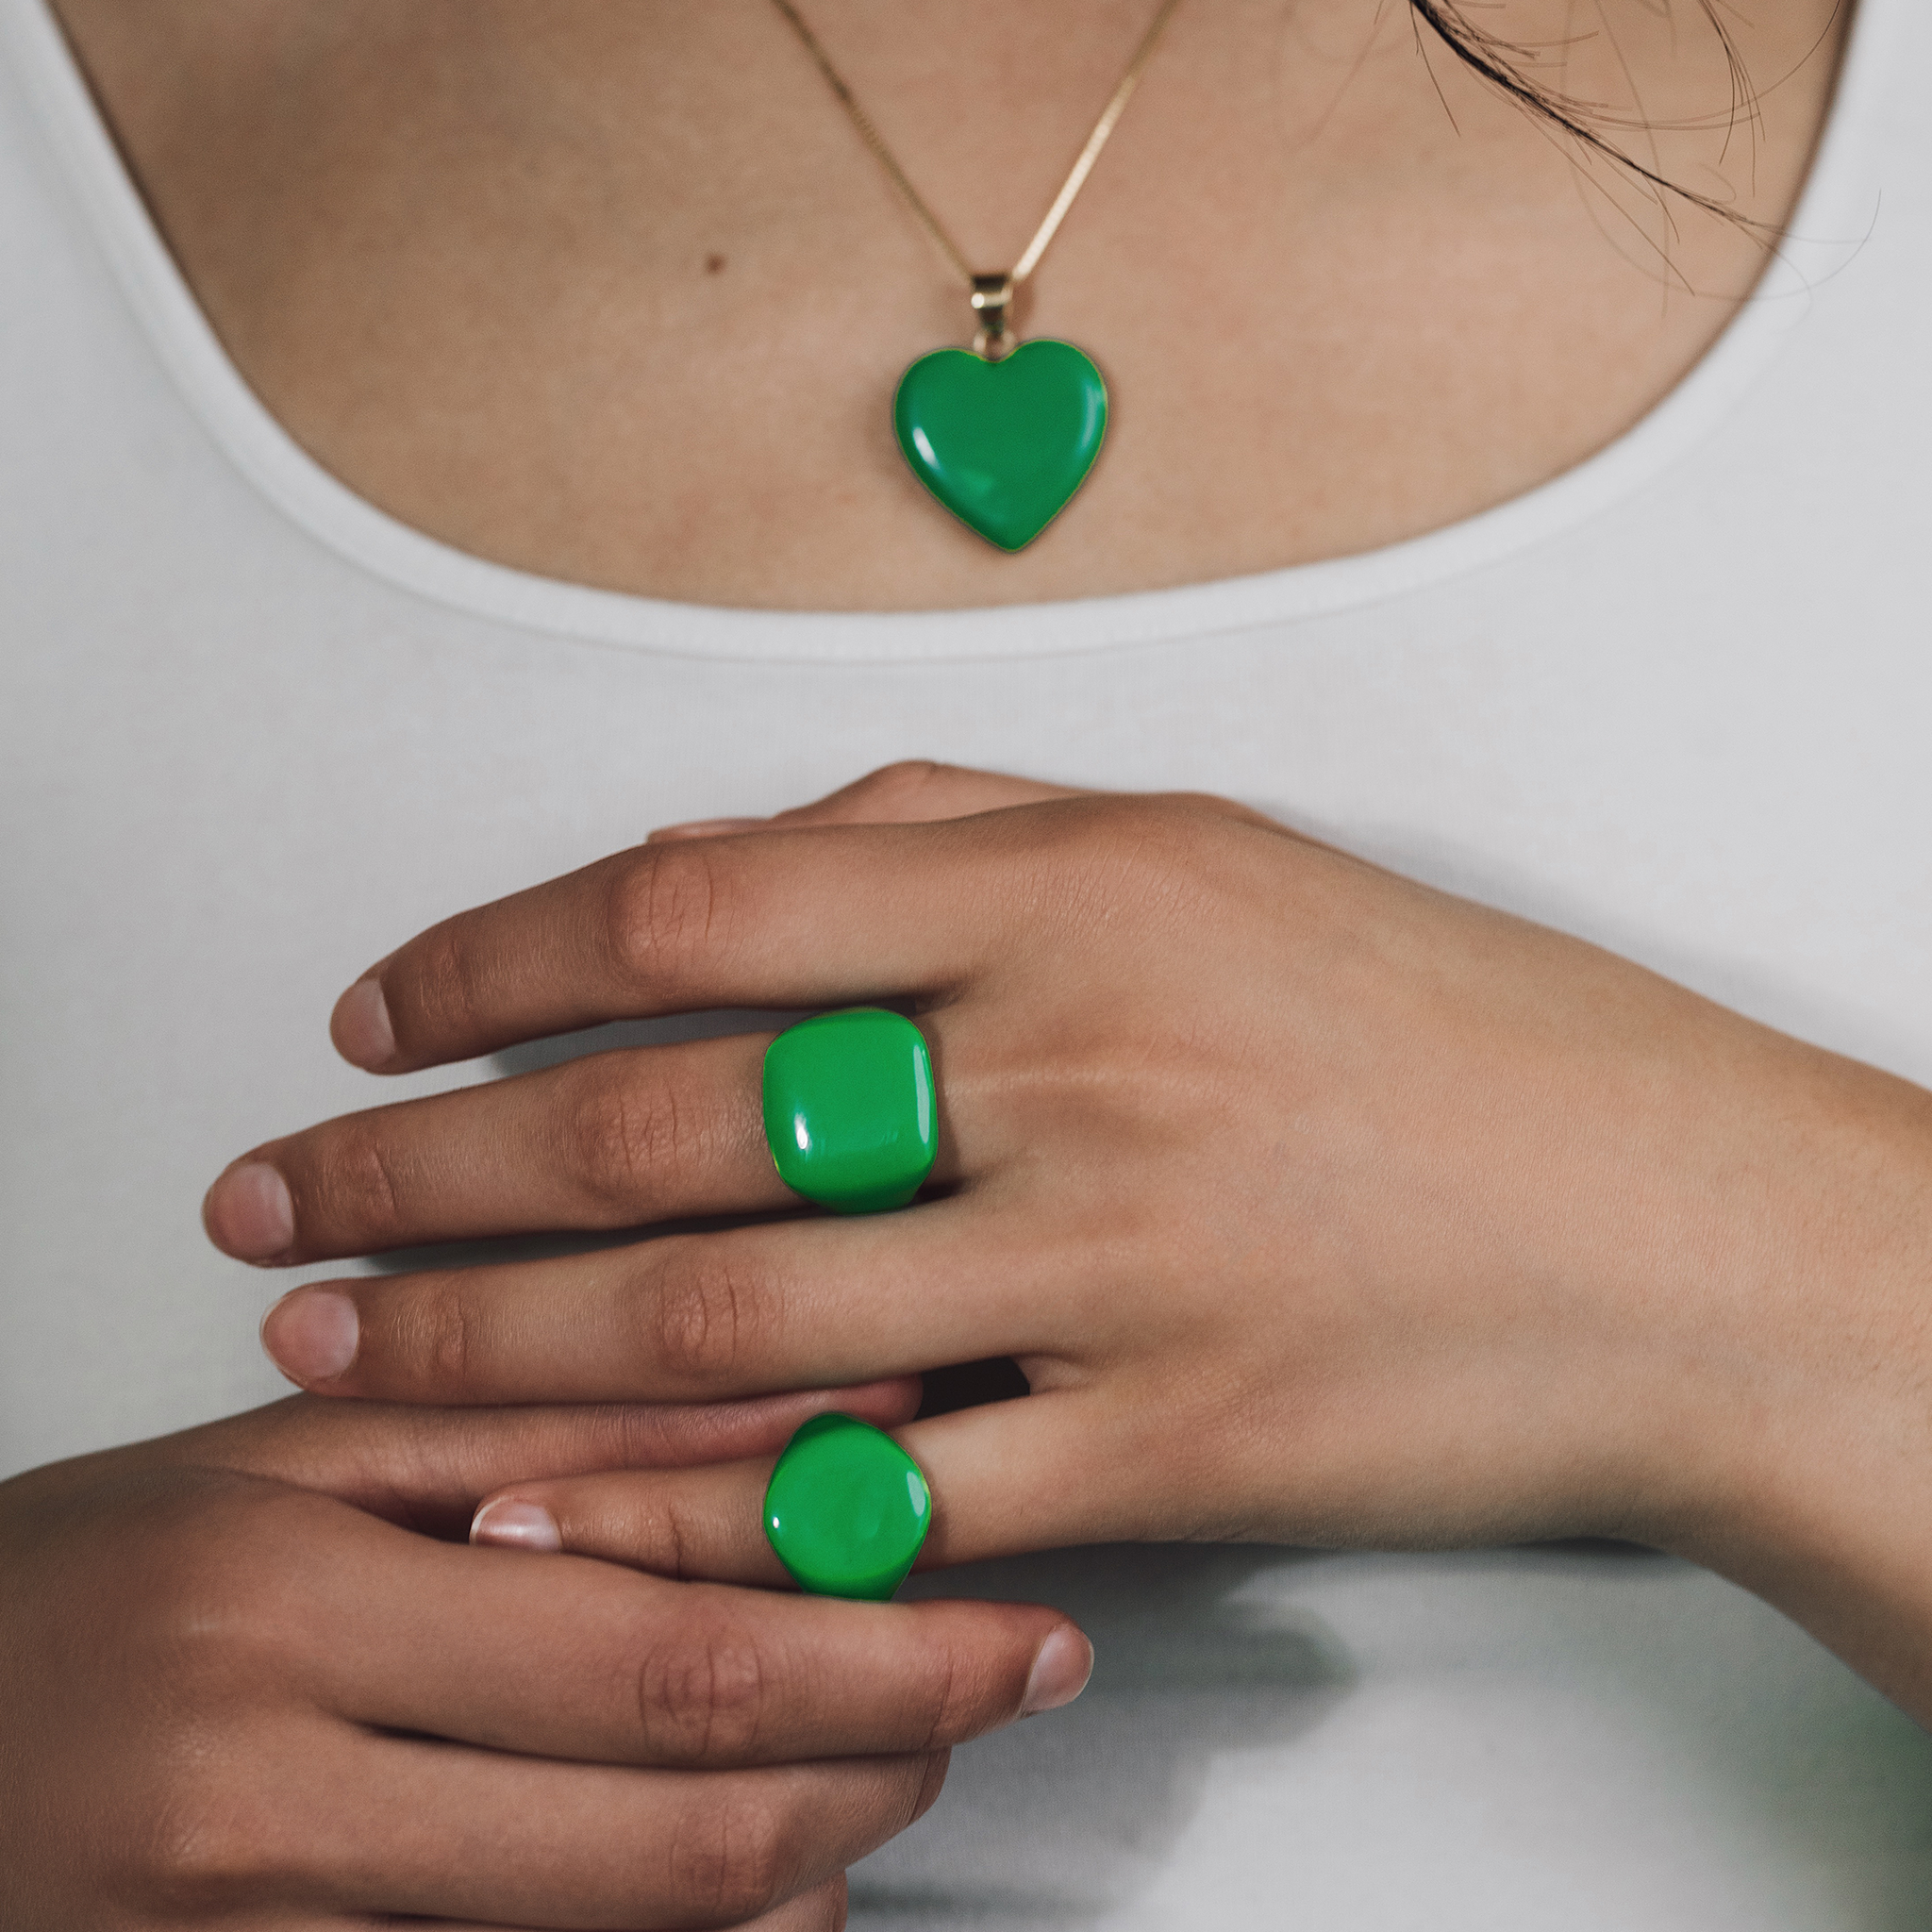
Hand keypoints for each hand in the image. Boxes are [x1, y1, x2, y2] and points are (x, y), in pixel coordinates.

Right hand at [0, 1390, 1091, 1928]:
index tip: (1012, 1636)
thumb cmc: (77, 1590)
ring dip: (801, 1883)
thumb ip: (550, 1433)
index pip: (666, 1657)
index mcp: (289, 1607)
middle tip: (971, 1709)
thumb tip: (799, 1418)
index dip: (878, 1658)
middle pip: (678, 1835)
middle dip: (878, 1775)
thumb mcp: (290, 1464)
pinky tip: (733, 1889)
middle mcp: (265, 1802)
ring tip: (871, 1787)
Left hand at [203, 763, 1931, 1710]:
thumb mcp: (1211, 862)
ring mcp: (1118, 1269)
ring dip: (496, 1351)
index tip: (379, 1014)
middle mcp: (1081, 1067)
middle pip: (666, 1125)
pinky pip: (871, 1496)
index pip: (698, 909)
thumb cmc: (1449, 1037)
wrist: (1678, 1233)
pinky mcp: (1167, 1452)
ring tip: (346, 1362)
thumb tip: (731, 867)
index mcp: (1081, 894)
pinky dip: (689, 1515)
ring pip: (726, 1322)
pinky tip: (539, 1515)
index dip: (494, 960)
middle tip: (282, 1211)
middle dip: (426, 1175)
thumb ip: (964, 839)